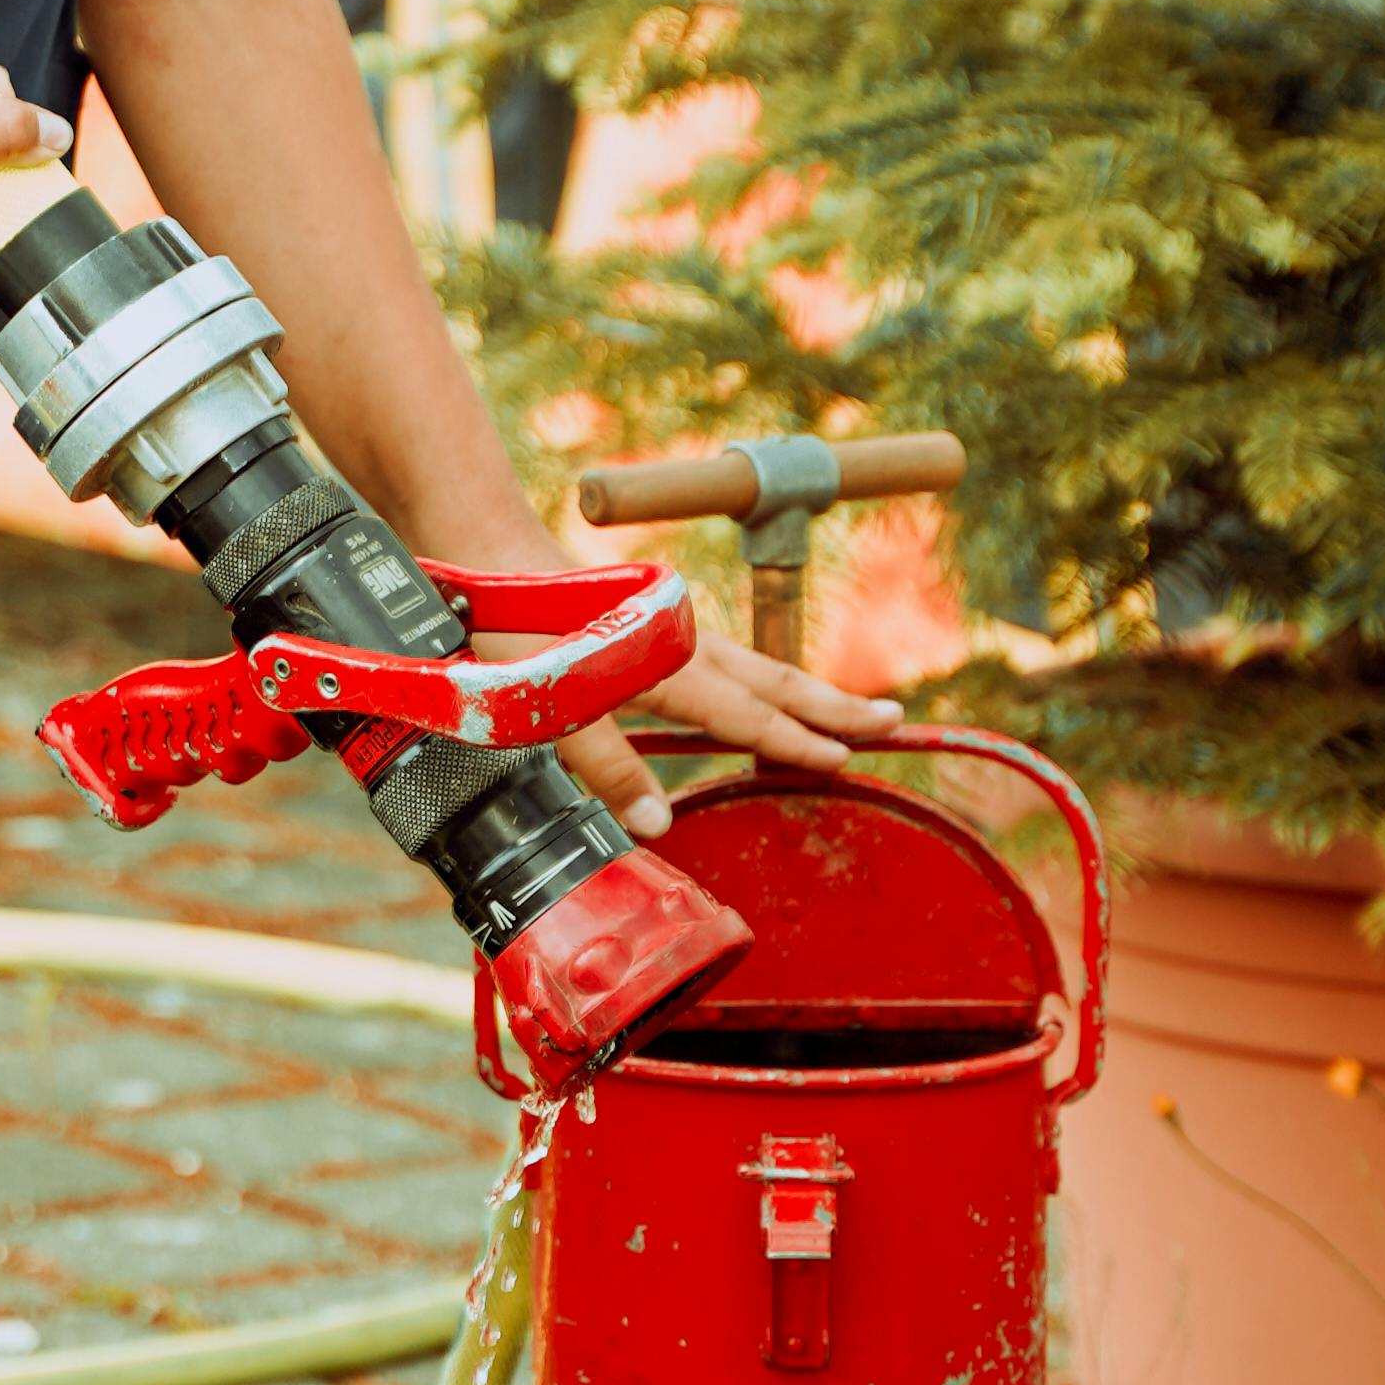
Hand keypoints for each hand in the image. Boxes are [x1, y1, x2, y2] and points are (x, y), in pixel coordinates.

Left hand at [544, 609, 904, 837]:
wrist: (490, 559)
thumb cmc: (514, 636)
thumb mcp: (550, 709)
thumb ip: (607, 765)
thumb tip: (659, 824)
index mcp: (671, 666)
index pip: (749, 714)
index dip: (797, 741)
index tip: (846, 760)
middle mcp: (686, 644)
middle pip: (776, 681)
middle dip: (835, 707)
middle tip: (893, 721)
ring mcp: (677, 631)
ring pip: (759, 667)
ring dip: (808, 692)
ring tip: (854, 712)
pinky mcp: (660, 627)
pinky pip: (733, 661)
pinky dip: (768, 681)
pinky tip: (769, 693)